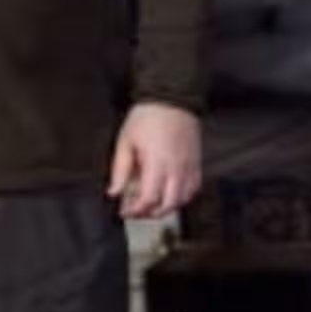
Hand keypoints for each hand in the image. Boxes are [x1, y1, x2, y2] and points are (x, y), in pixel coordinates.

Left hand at [107, 103, 202, 217]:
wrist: (172, 98)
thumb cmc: (149, 116)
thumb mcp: (126, 141)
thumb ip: (120, 169)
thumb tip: (114, 191)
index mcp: (156, 163)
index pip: (149, 199)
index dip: (136, 210)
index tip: (125, 210)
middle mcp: (176, 168)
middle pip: (168, 205)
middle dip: (151, 213)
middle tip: (138, 211)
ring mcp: (189, 166)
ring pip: (183, 199)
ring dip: (168, 207)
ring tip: (154, 205)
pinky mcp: (196, 162)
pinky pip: (194, 188)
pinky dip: (183, 197)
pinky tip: (172, 194)